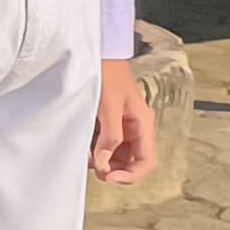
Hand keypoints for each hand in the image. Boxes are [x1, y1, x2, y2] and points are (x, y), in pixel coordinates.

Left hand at [90, 57, 159, 185]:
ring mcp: (121, 125)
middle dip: (112, 168)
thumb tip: (104, 165)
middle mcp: (134, 127)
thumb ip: (109, 137)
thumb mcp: (108, 106)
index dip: (130, 176)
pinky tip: (82, 141)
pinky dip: (93, 147)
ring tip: (84, 151)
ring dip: (100, 159)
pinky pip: (103, 142)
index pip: (146, 162)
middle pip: (130, 162)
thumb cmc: (106, 74)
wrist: (97, 52)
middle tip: (92, 166)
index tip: (108, 177)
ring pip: (115, 154)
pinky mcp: (107, 121)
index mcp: (142, 124)